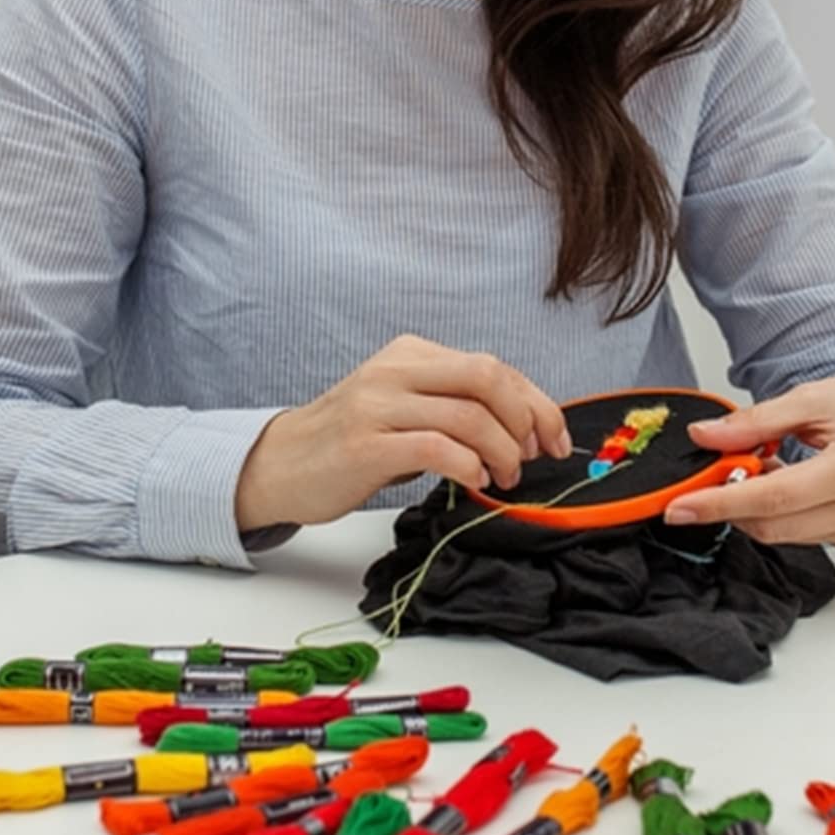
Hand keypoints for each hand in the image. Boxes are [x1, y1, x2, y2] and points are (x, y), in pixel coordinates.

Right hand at [235, 334, 571, 529]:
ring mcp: (379, 405)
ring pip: (468, 415)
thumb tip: (522, 428)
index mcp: (412, 354)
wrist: (280, 464)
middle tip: (531, 457)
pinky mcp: (366, 444)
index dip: (535, 403)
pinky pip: (435, 447)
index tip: (554, 439)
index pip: (493, 367)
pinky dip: (467, 465)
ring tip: (502, 477)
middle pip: (487, 377)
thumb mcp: (403, 406)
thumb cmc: (351, 441)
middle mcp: (396, 370)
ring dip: (502, 452)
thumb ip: (452, 405)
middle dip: (525, 419)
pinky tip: (473, 480)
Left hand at [663, 365, 834, 554]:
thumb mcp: (816, 397)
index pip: (771, 498)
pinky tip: (799, 481)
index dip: (718, 503)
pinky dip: (789, 513)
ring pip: (788, 534)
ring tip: (770, 464)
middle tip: (719, 469)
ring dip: (761, 506)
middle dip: (734, 503)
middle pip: (773, 525)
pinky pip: (809, 535)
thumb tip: (705, 437)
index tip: (678, 507)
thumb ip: (758, 420)